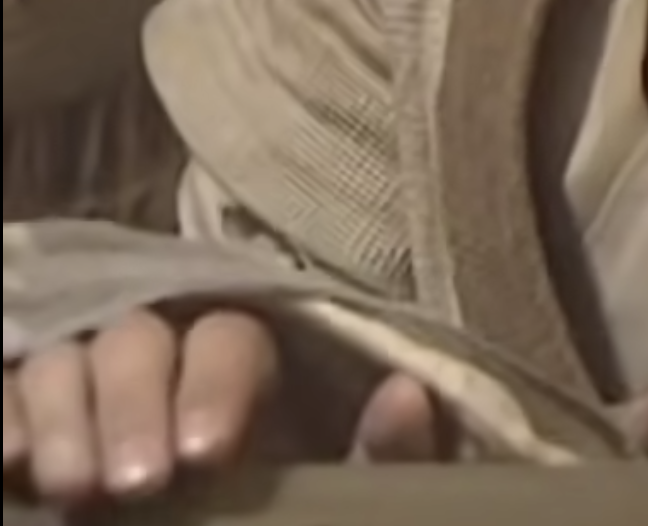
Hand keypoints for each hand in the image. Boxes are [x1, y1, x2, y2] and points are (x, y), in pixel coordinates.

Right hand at [3, 310, 452, 505]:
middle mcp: (162, 357)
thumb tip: (406, 396)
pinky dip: (5, 417)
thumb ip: (381, 455)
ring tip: (72, 490)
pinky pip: (7, 390)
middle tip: (133, 484)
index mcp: (241, 366)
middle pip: (140, 340)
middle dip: (132, 405)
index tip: (207, 455)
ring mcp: (86, 382)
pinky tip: (9, 462)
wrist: (220, 513)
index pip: (229, 340)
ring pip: (66, 358)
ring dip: (63, 415)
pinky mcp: (30, 416)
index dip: (215, 387)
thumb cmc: (288, 505)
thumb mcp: (339, 492)